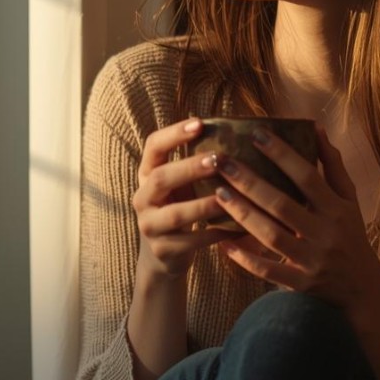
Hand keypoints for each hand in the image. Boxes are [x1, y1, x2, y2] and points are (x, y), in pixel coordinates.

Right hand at [133, 117, 235, 278]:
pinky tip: (236, 228)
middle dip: (190, 167)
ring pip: (175, 213)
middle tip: (218, 159)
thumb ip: (195, 164)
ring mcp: (149, 225)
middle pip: (161, 178)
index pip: (153, 146)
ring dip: (204, 204)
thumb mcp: (180, 185)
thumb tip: (233, 132)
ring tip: (229, 196)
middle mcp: (142, 198)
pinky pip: (191, 242)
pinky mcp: (162, 250)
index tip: (199, 123)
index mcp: (147, 175)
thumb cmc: (179, 208)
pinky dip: (215, 234)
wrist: (163, 257)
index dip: (173, 133)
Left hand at [213, 124, 379, 311]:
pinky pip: (268, 270)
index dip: (282, 155)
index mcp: (336, 208)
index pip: (307, 176)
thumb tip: (317, 128)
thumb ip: (332, 165)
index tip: (256, 134)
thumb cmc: (351, 233)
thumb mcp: (348, 199)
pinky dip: (245, 258)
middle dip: (249, 182)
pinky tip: (223, 242)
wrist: (362, 287)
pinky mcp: (301, 283)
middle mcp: (325, 233)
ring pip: (271, 235)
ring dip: (242, 214)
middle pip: (281, 205)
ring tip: (218, 193)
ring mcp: (312, 260)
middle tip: (222, 162)